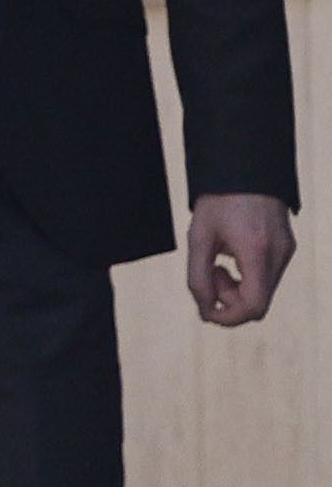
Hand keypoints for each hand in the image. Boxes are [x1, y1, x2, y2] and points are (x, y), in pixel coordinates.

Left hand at [187, 192, 294, 328]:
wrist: (246, 169)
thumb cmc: (219, 201)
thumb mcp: (198, 238)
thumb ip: (198, 277)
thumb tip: (205, 310)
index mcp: (257, 253)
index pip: (253, 307)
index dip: (227, 317)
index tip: (205, 305)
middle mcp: (279, 255)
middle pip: (259, 304)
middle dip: (229, 300)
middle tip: (210, 274)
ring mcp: (287, 251)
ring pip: (264, 292)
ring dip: (237, 288)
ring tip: (218, 263)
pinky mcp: (287, 247)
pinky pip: (268, 277)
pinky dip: (248, 278)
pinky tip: (231, 257)